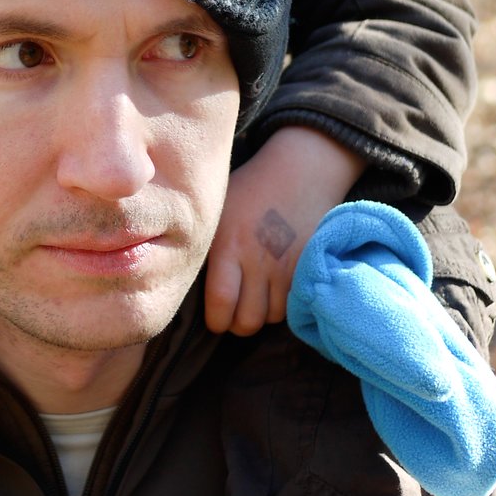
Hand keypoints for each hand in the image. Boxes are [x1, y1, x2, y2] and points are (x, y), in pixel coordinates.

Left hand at [204, 127, 365, 334]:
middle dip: (238, 324)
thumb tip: (186, 283)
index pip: (221, 303)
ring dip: (262, 313)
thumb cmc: (250, 190)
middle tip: (235, 313)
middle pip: (248, 320)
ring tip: (256, 298)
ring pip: (272, 316)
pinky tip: (276, 291)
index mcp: (229, 245)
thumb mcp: (217, 213)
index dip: (217, 321)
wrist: (300, 171)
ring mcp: (287, 266)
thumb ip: (208, 250)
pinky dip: (285, 305)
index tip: (215, 319)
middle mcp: (258, 260)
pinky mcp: (309, 267)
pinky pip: (295, 304)